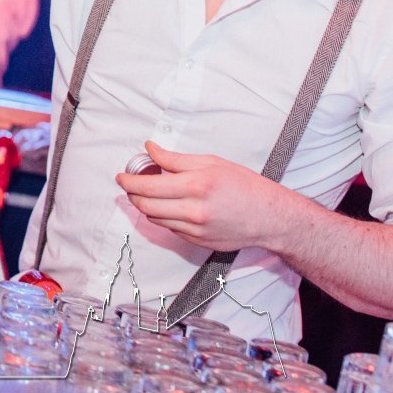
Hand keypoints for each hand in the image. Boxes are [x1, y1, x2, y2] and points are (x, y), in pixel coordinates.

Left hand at [115, 141, 294, 252]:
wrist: (270, 217)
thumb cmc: (244, 185)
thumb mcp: (211, 163)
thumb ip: (175, 159)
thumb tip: (150, 149)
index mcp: (197, 185)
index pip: (148, 186)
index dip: (129, 181)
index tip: (121, 176)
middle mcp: (194, 210)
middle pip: (145, 204)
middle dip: (132, 193)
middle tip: (130, 183)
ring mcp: (195, 230)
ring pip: (154, 218)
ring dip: (145, 205)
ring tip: (150, 192)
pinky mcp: (197, 242)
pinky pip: (169, 228)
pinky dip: (163, 216)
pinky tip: (171, 206)